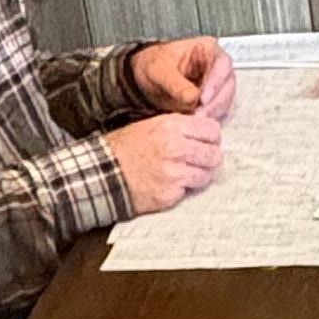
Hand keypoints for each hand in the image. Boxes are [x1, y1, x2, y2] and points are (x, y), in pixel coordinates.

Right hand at [106, 104, 227, 216]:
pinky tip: (171, 183)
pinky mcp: (170, 193)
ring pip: (207, 175)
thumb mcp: (152, 125)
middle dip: (209, 158)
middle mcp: (176, 148)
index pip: (212, 130)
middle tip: (199, 160)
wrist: (104, 173)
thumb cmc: (126, 147)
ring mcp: (174, 173)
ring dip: (199, 175)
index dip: (211, 137)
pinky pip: (190, 190)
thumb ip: (179, 127)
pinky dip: (184, 188)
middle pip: (214, 154)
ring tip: (186, 172)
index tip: (205, 142)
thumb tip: (204, 131)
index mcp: (172, 126)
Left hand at [129, 33, 236, 122]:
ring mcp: (218, 85)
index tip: (203, 99)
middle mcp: (216, 66)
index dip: (216, 82)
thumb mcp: (159, 71)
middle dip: (215, 102)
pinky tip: (198, 124)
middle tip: (199, 115)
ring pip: (227, 101)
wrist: (147, 81)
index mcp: (206, 49)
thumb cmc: (154, 67)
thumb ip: (175, 84)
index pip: (222, 63)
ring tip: (195, 121)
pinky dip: (212, 120)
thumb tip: (193, 98)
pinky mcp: (215, 101)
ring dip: (214, 113)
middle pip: (228, 84)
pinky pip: (221, 112)